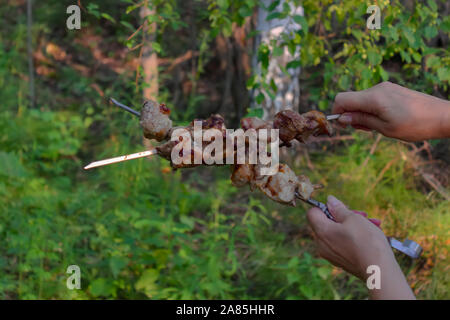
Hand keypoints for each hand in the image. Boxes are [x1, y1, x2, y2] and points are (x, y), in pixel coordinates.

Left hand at [307, 195, 415, 298]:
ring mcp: (330, 255)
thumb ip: (339, 208)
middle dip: (343, 216)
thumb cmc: (366, 241)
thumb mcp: (354, 218)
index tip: (341, 208)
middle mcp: (321, 244)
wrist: (379, 271)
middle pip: (326, 223)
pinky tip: (370, 236)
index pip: (312, 213)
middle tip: (361, 214)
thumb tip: (329, 200)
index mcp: (321, 231)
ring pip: (336, 233)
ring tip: (372, 224)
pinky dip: (352, 238)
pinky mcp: (340, 262)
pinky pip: (342, 244)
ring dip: (352, 226)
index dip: (325, 207)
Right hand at [332, 81, 449, 141]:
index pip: (342, 98)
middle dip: (351, 115)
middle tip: (365, 130)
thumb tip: (342, 118)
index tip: (343, 125)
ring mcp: (386, 88)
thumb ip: (361, 120)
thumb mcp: (384, 128)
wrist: (443, 116)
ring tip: (377, 127)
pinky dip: (372, 109)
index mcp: (373, 97)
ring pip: (362, 99)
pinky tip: (385, 120)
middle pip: (351, 99)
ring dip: (362, 113)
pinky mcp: (392, 90)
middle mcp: (377, 88)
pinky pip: (373, 98)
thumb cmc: (415, 125)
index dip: (337, 112)